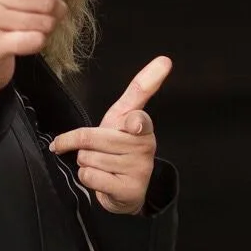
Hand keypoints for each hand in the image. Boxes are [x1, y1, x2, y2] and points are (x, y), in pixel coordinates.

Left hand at [46, 55, 170, 214]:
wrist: (124, 188)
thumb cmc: (120, 146)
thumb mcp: (124, 114)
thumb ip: (139, 89)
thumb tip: (165, 59)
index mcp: (143, 127)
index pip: (138, 120)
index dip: (133, 123)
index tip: (133, 124)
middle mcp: (144, 148)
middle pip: (92, 139)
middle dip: (85, 145)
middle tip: (98, 149)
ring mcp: (138, 170)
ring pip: (88, 158)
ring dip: (87, 162)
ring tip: (103, 165)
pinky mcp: (128, 190)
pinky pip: (90, 176)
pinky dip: (88, 178)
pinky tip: (103, 180)